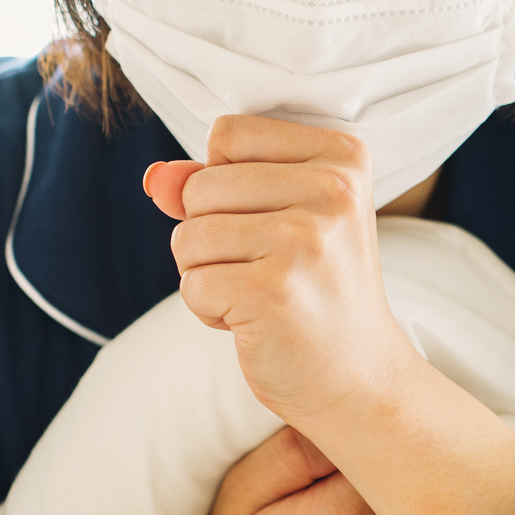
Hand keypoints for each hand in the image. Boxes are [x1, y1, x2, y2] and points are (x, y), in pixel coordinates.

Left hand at [145, 114, 514, 514]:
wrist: (361, 380)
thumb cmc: (315, 294)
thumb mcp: (277, 221)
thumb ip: (212, 186)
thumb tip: (154, 179)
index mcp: (342, 156)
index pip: (228, 134)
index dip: (226, 184)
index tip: (275, 224)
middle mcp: (333, 189)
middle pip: (201, 186)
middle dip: (212, 236)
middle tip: (271, 271)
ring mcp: (305, 240)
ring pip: (188, 236)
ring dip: (208, 275)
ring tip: (263, 296)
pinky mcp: (274, 290)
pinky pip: (192, 284)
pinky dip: (210, 311)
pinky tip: (257, 323)